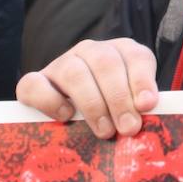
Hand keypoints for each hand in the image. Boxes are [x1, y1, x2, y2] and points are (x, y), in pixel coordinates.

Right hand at [16, 39, 159, 138]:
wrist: (66, 108)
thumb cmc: (108, 109)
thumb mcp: (128, 103)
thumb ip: (138, 105)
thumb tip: (146, 113)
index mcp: (121, 51)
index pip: (136, 57)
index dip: (142, 80)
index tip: (147, 106)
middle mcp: (91, 51)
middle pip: (106, 64)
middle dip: (119, 98)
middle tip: (128, 128)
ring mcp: (62, 63)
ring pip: (74, 73)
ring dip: (93, 104)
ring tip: (105, 130)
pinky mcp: (35, 81)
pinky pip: (35, 84)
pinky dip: (51, 101)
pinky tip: (66, 116)